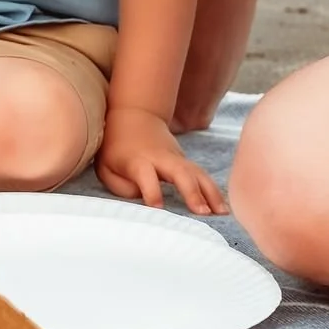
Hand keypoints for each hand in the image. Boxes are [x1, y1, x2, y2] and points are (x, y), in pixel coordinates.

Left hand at [97, 105, 225, 212]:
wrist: (134, 116)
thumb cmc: (116, 148)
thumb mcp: (106, 166)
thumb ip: (120, 186)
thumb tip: (142, 200)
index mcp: (137, 160)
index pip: (145, 175)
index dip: (151, 191)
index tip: (157, 208)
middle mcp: (160, 158)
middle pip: (179, 172)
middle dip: (191, 191)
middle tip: (202, 213)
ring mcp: (176, 157)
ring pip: (197, 173)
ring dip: (211, 193)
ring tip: (222, 213)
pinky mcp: (185, 161)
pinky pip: (202, 175)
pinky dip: (214, 190)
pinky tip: (223, 207)